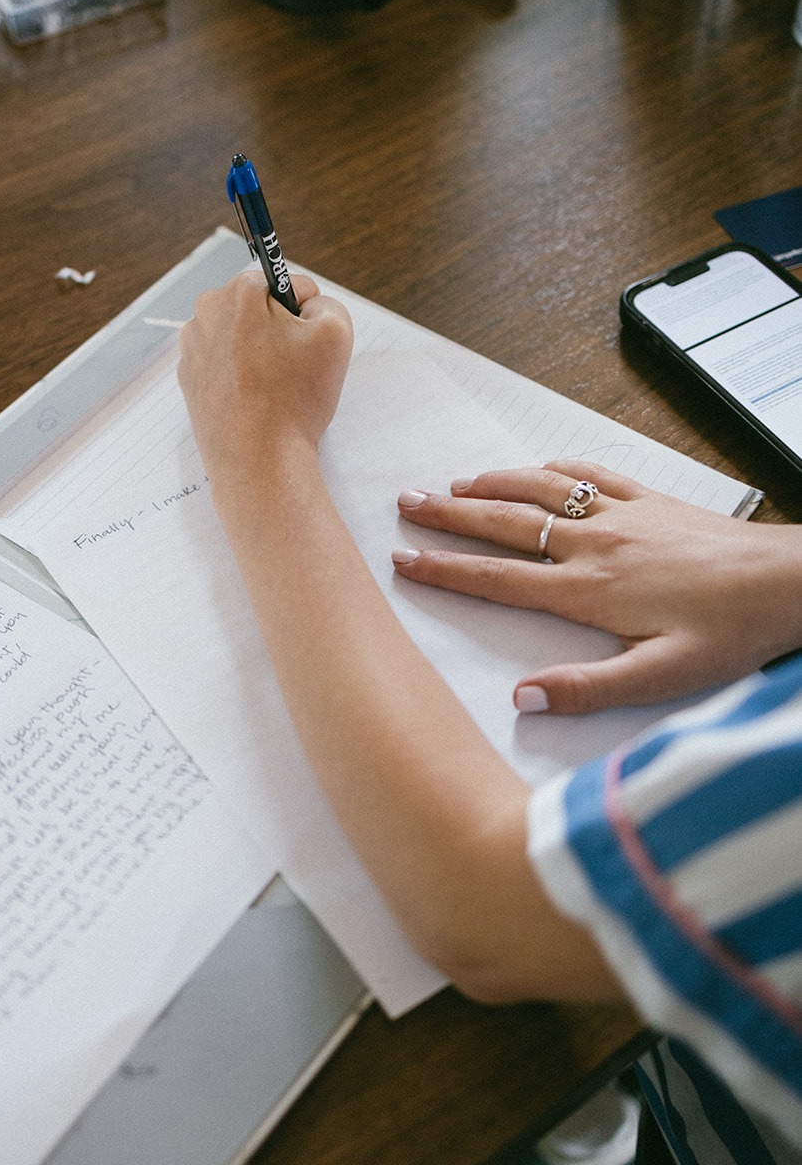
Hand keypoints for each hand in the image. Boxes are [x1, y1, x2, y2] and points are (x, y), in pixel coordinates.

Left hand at [178, 271, 353, 482]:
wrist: (258, 460)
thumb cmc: (295, 398)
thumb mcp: (335, 333)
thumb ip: (327, 302)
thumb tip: (306, 304)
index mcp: (237, 293)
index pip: (285, 283)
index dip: (305, 311)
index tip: (305, 341)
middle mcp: (206, 313)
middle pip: (257, 309)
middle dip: (278, 330)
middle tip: (292, 366)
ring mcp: (192, 348)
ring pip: (240, 337)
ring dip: (260, 353)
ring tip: (274, 387)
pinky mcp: (190, 379)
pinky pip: (225, 365)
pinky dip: (241, 376)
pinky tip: (254, 400)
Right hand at [392, 459, 801, 713]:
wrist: (787, 580)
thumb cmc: (729, 634)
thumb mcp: (660, 678)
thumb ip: (587, 688)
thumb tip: (520, 697)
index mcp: (587, 592)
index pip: (497, 579)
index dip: (444, 570)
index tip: (401, 559)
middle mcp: (593, 544)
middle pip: (504, 525)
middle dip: (448, 516)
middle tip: (405, 502)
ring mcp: (621, 515)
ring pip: (539, 491)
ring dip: (491, 485)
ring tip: (452, 484)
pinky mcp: (650, 500)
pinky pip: (590, 474)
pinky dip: (553, 469)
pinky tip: (538, 467)